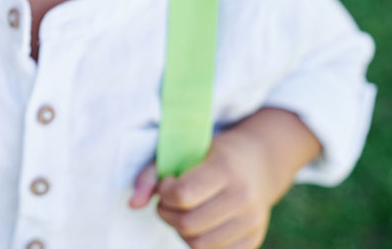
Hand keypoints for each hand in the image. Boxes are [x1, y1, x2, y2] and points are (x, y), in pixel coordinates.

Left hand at [128, 108, 318, 248]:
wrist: (260, 162)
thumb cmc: (212, 155)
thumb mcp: (185, 151)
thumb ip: (153, 173)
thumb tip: (132, 204)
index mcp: (225, 169)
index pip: (183, 195)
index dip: (165, 193)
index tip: (168, 183)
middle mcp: (243, 197)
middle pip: (188, 224)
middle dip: (167, 214)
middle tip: (169, 202)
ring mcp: (251, 221)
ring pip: (198, 245)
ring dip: (181, 230)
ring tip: (184, 212)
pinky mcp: (253, 239)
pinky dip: (199, 242)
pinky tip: (201, 224)